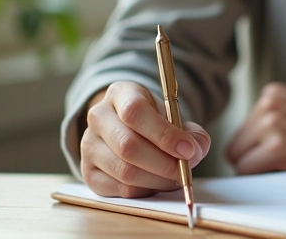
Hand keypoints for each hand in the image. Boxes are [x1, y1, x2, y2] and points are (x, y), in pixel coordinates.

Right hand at [80, 81, 211, 197]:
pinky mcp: (88, 173)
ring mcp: (88, 146)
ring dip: (157, 179)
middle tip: (184, 170)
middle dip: (164, 163)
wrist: (128, 128)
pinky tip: (157, 182)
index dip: (164, 134)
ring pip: (124, 171)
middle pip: (128, 146)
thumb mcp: (174, 116)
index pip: (135, 112)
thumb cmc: (154, 121)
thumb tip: (197, 150)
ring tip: (174, 177)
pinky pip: (120, 189)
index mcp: (120, 93)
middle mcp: (98, 117)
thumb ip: (191, 132)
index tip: (188, 149)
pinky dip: (145, 190)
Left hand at [225, 83, 285, 174]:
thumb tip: (243, 146)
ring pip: (238, 159)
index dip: (258, 146)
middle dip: (254, 158)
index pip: (243, 128)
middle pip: (235, 144)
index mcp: (273, 92)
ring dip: (259, 168)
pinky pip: (247, 171)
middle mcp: (268, 104)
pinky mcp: (276, 148)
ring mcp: (272, 125)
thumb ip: (273, 118)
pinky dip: (262, 177)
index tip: (283, 149)